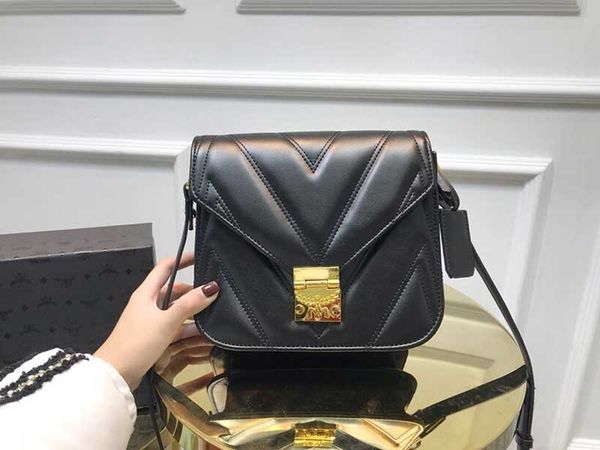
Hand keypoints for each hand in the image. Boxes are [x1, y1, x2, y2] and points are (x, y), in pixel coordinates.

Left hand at [94, 253, 218, 389]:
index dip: (181, 260)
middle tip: (212, 293)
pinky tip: (201, 334)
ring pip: (175, 310)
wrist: (115, 374)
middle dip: (192, 291)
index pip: (165, 267)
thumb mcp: (166, 321)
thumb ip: (190, 304)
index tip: (199, 257)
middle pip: (173, 290)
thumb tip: (211, 287)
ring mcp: (149, 321)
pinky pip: (173, 326)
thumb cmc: (137, 343)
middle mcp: (147, 304)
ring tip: (212, 315)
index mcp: (147, 293)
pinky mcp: (152, 337)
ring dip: (191, 312)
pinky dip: (186, 328)